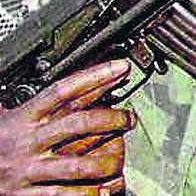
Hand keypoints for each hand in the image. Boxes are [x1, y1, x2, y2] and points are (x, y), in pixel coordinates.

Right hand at [0, 60, 135, 195]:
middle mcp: (27, 142)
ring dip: (107, 163)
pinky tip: (105, 190)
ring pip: (79, 166)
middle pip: (79, 124)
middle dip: (112, 119)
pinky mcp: (27, 195)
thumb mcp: (7, 116)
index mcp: (22, 118)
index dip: (95, 76)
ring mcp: (28, 170)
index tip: (121, 68)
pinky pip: (65, 195)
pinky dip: (90, 193)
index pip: (63, 91)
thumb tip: (77, 83)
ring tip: (120, 160)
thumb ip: (39, 103)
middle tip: (129, 118)